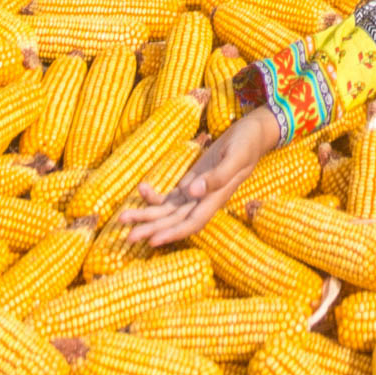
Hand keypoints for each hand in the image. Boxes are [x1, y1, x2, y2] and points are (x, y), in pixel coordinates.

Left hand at [121, 107, 280, 245]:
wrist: (252, 133)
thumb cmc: (247, 144)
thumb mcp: (236, 157)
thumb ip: (217, 177)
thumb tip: (192, 192)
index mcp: (216, 198)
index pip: (192, 222)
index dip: (173, 233)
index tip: (153, 241)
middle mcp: (204, 200)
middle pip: (175, 221)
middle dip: (152, 229)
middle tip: (127, 236)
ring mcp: (196, 193)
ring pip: (168, 211)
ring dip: (147, 215)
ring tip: (123, 219)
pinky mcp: (191, 182)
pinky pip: (170, 196)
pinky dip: (155, 195)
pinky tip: (142, 189)